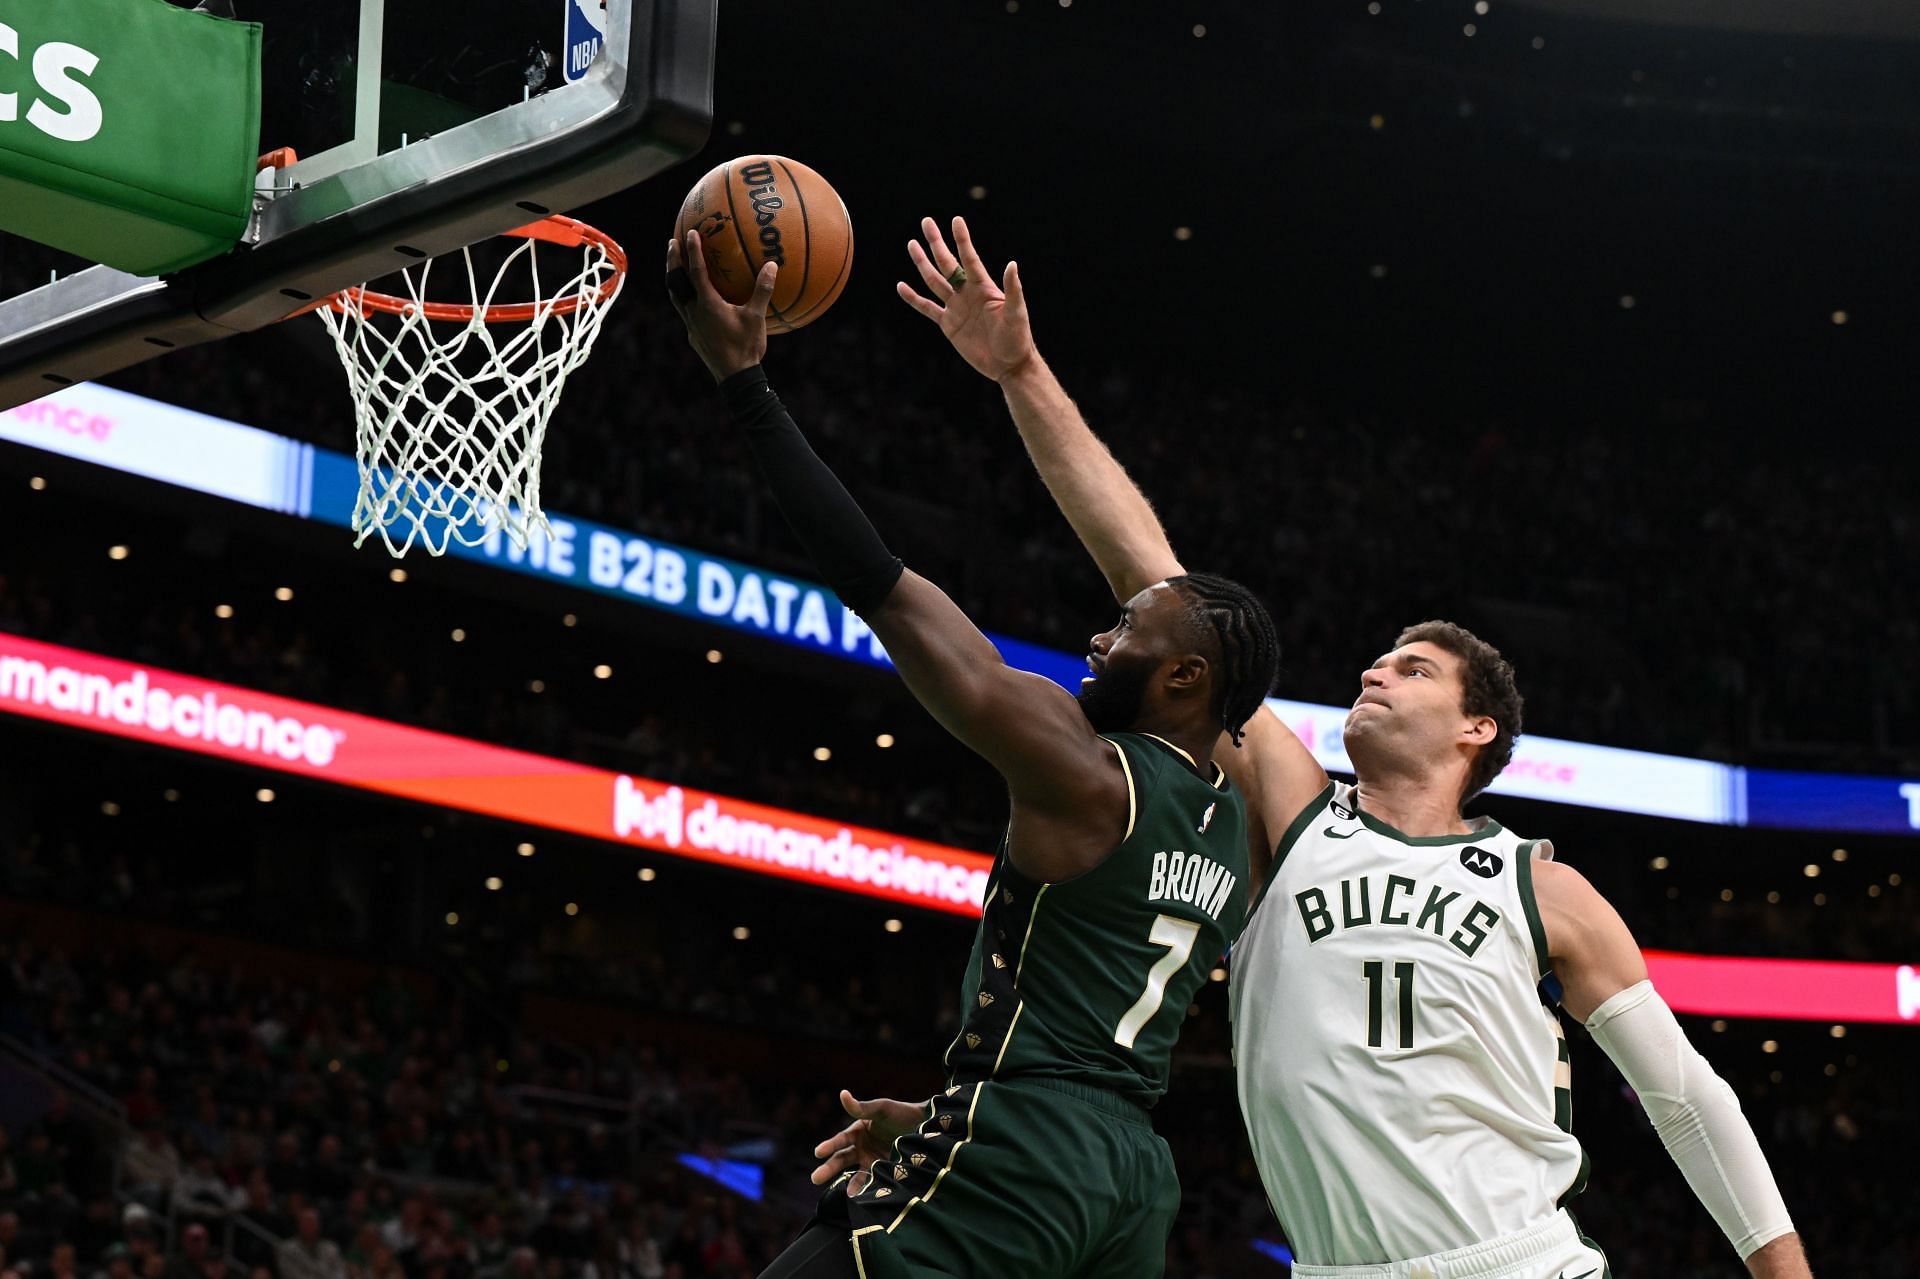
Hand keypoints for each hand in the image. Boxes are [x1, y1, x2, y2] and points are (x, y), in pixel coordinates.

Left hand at [665, 230, 776, 382]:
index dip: (693, 251)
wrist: (734, 378)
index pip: (696, 272)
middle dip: (673, 261)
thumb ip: (762, 290)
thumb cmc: (746, 347)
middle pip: (675, 282)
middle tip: (672, 243)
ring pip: (675, 296)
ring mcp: (691, 325)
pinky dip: (683, 296)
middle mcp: (693, 312)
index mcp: (707, 305)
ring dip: (674, 278)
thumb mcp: (757, 318)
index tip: (689, 233)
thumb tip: (772, 265)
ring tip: (675, 265)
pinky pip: (683, 310)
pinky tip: (692, 297)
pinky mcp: (693, 335)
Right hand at [809, 1090, 924, 1193]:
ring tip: (847, 1196)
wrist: (927, 1126)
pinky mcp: (884, 1172)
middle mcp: (862, 1147)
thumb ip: (861, 1106)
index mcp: (858, 1130)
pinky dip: (867, 1190)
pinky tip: (864, 1199)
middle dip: (828, 1169)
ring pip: (855, 1174)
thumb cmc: (901, 1113)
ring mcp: (872, 1160)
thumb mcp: (882, 1108)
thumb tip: (842, 1093)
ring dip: (850, 1184)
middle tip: (814, 1179)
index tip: (817, 1152)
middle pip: (842, 1159)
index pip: (840, 1140)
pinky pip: (873, 1181)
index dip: (829, 1145)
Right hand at [897, 216, 1035, 382]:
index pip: (969, 258)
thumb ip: (1013, 289)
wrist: (1008, 365)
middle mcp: (967, 293)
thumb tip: (1012, 264)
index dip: (962, 240)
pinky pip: (927, 308)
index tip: (955, 220)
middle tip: (926, 222)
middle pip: (947, 263)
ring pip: (934, 281)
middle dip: (936, 243)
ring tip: (912, 244)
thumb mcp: (1016, 312)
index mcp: (984, 287)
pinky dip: (914, 298)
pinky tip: (902, 286)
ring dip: (923, 263)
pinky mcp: (948, 324)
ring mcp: (956, 307)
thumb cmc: (1017, 338)